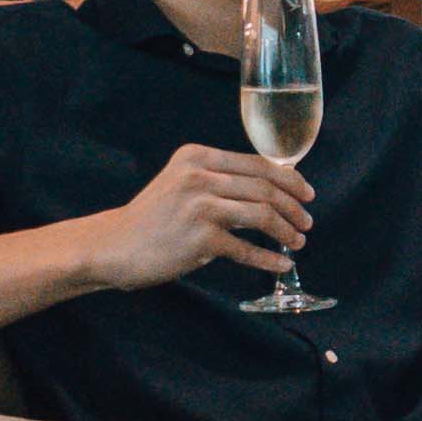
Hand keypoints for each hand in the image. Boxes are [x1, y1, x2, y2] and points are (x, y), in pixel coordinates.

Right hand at [77, 142, 312, 291]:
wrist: (114, 246)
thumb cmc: (153, 218)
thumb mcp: (182, 182)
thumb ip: (219, 179)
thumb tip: (273, 188)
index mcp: (198, 156)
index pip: (258, 164)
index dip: (290, 180)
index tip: (307, 194)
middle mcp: (199, 176)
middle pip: (264, 188)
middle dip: (293, 207)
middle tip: (307, 222)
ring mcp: (200, 206)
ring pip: (262, 214)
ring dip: (286, 230)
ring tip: (298, 242)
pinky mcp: (200, 238)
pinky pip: (246, 248)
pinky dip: (268, 258)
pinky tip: (280, 264)